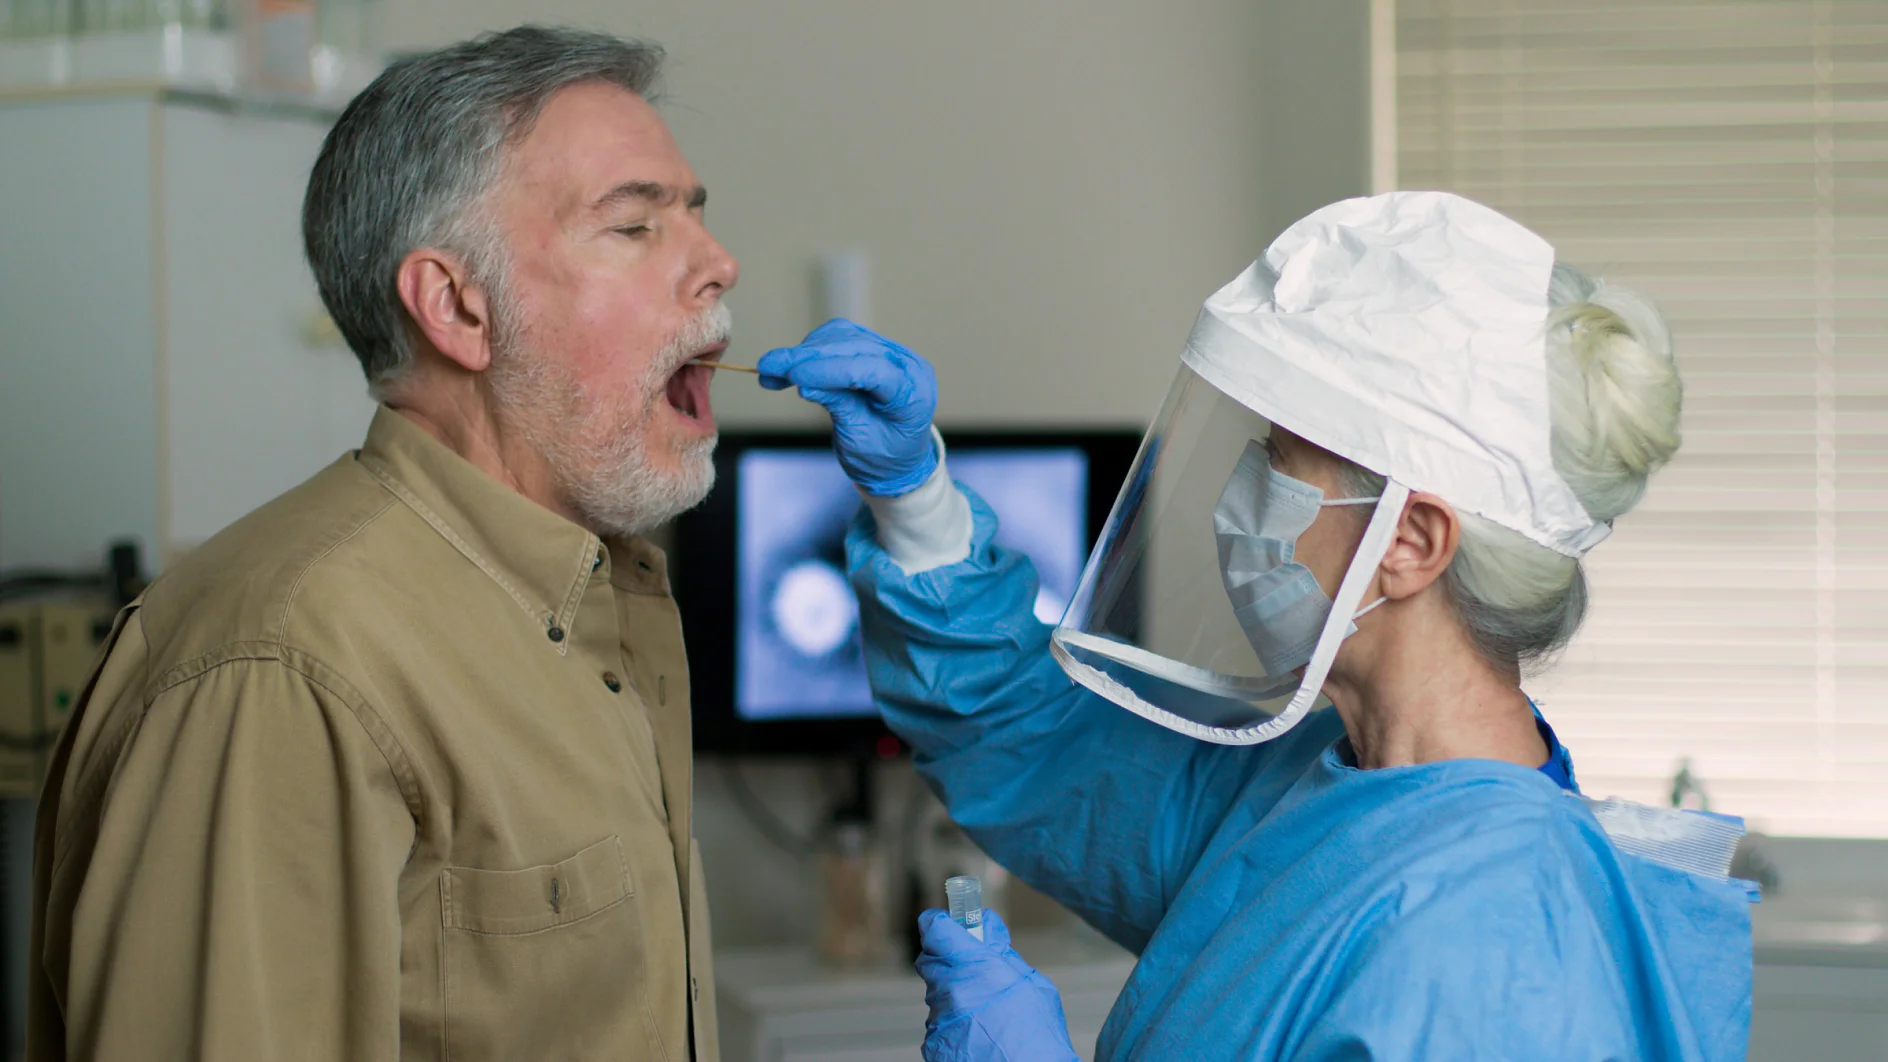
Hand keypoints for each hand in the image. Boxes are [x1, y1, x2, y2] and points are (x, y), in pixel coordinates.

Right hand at [757, 319, 939, 496]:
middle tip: (768, 366)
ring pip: (842, 338)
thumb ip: (839, 408)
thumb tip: (806, 384)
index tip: (794, 377)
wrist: (896, 459)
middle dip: (807, 357)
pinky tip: (788, 368)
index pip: (873, 370)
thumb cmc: (883, 457)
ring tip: (771, 370)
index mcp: (913, 393)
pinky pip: (838, 339)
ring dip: (803, 352)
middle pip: (854, 347)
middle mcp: (906, 365)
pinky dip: (810, 351)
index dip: (831, 370)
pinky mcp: (871, 349)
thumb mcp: (860, 440)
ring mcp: (890, 353)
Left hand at [915, 908, 1079, 1061]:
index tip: (949, 924)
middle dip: (949, 959)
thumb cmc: (1037, 1037)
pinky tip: (978, 1032)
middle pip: (931, 960)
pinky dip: (954, 1021)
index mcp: (974, 969)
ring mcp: (938, 1019)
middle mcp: (949, 992)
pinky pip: (939, 1021)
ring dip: (955, 993)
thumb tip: (988, 932)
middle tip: (973, 968)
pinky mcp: (933, 1044)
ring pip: (937, 992)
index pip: (935, 929)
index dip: (940, 923)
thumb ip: (1004, 956)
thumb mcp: (1033, 986)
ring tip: (985, 1011)